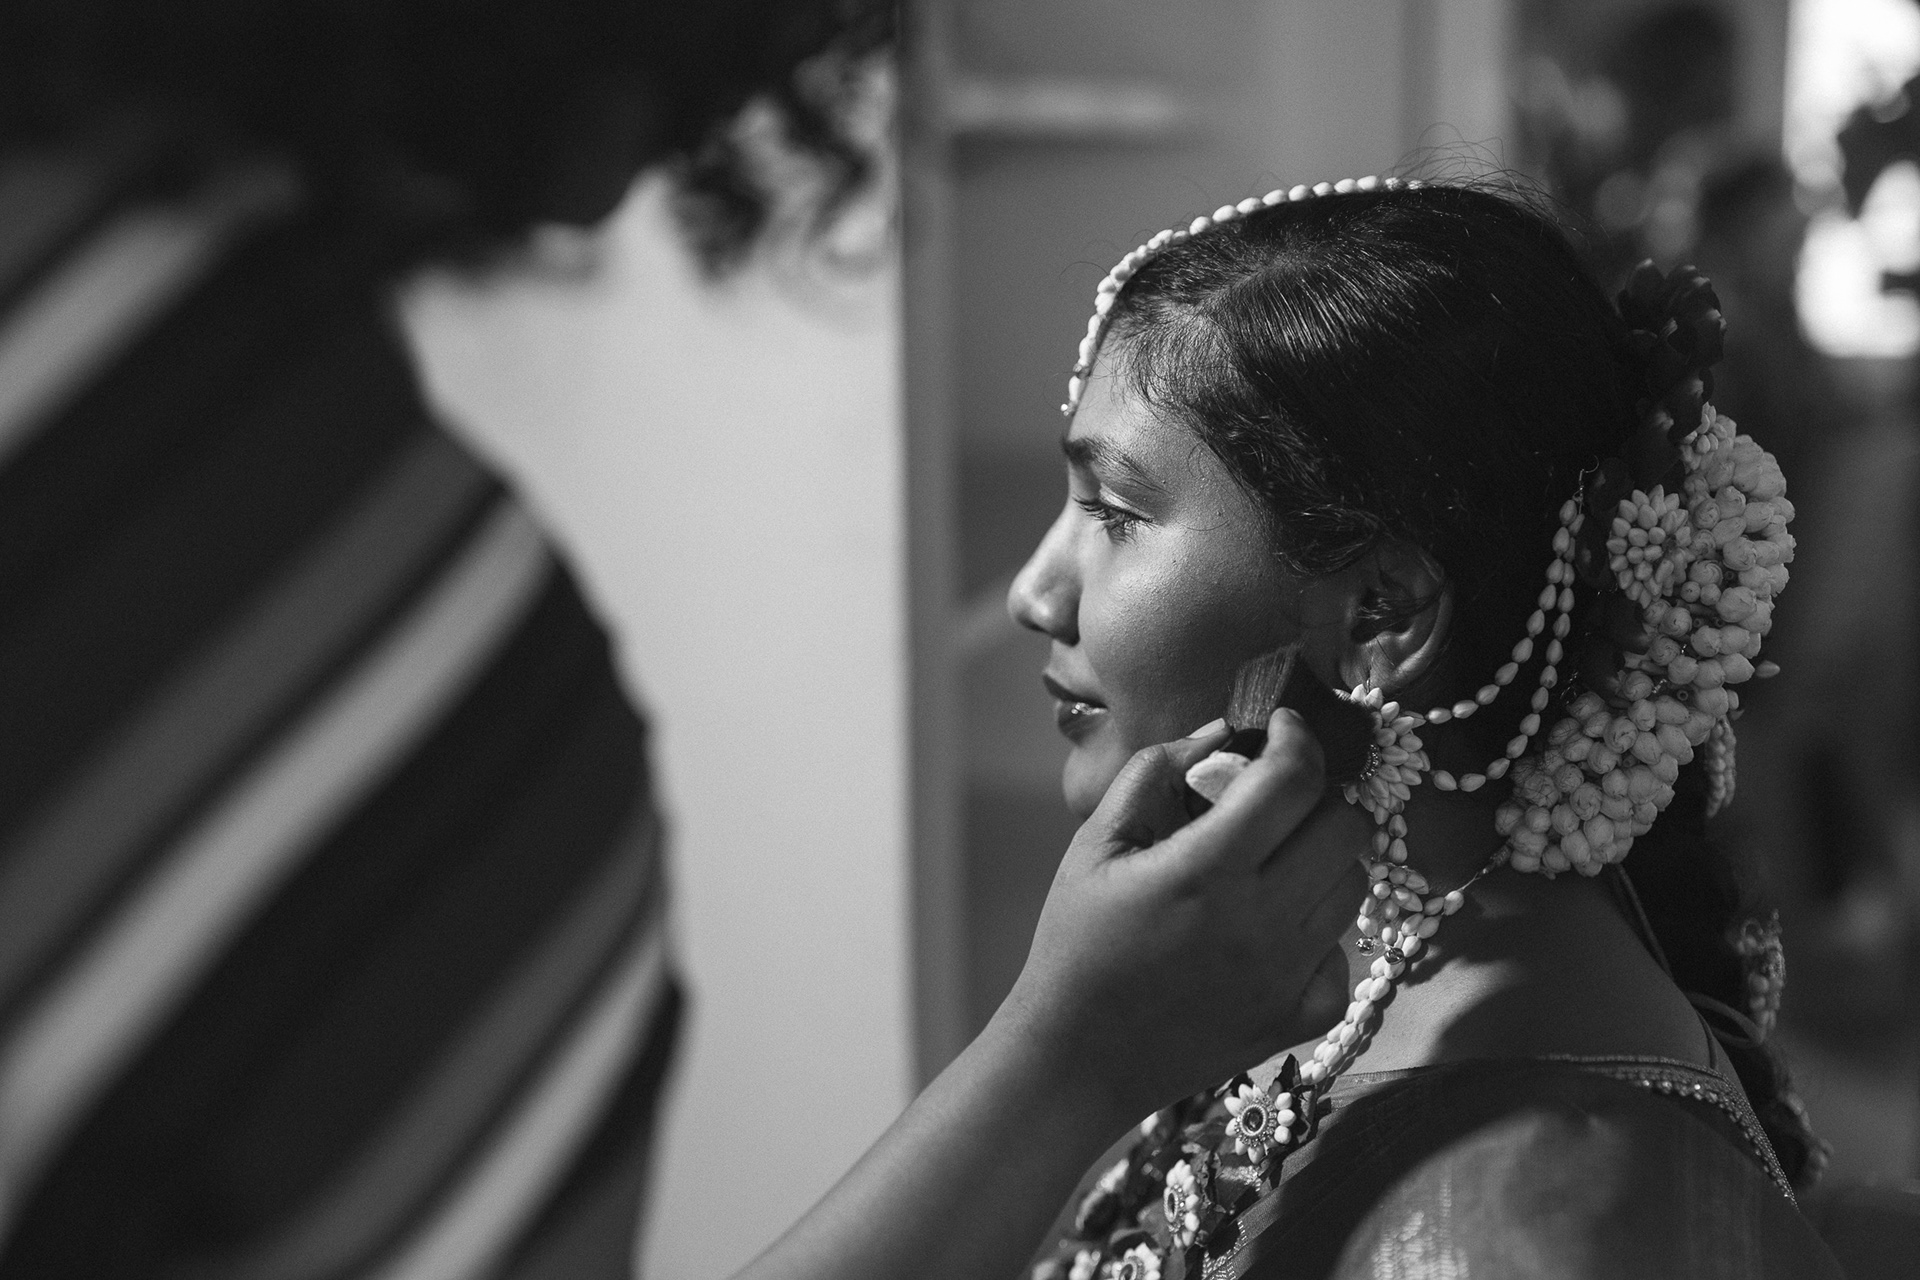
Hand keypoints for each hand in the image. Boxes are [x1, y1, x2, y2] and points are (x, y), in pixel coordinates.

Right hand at [1001, 707, 1369, 1121]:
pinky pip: (1345, 951)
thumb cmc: (1078, 942)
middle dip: (1317, 796)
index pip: (1295, 779)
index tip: (1282, 725)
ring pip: (1354, 884)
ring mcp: (1288, 975)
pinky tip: (1270, 929)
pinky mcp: (1302, 1018)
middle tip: (1276, 800)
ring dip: (1321, 857)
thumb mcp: (1095, 843)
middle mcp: (1260, 922)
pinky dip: (1319, 929)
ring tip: (1271, 863)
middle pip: (1347, 827)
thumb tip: (1220, 734)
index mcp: (1205, 871)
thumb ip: (1155, 773)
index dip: (1298, 736)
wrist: (1079, 1059)